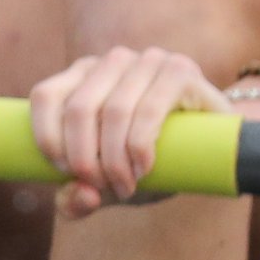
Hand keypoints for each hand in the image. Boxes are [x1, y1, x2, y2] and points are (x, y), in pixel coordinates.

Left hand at [26, 44, 224, 216]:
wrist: (214, 149)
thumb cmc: (148, 162)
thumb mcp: (106, 183)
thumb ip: (77, 199)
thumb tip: (80, 196)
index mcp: (82, 75)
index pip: (46, 96)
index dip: (47, 137)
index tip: (64, 173)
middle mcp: (112, 61)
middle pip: (79, 109)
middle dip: (83, 157)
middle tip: (100, 187)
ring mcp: (147, 61)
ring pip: (113, 111)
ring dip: (115, 159)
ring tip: (125, 186)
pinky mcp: (180, 70)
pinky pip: (149, 110)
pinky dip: (139, 146)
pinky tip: (143, 169)